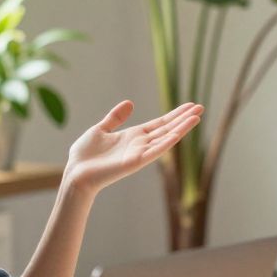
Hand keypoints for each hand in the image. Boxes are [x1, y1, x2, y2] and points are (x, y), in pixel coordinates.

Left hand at [61, 101, 202, 196]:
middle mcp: (140, 144)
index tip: (190, 106)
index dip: (175, 114)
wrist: (75, 173)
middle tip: (201, 107)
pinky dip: (165, 143)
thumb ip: (115, 118)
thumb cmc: (85, 155)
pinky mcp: (134, 163)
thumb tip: (130, 103)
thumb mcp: (100, 129)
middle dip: (184, 118)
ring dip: (181, 128)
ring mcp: (139, 154)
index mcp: (134, 136)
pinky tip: (177, 135)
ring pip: (165, 139)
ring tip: (197, 117)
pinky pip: (153, 152)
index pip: (160, 123)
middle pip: (167, 129)